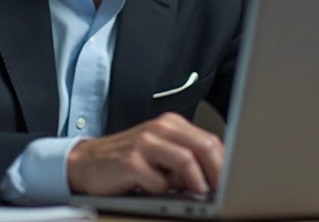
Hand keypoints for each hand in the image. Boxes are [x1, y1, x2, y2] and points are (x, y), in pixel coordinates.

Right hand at [67, 112, 223, 195]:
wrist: (87, 163)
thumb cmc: (128, 160)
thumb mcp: (160, 154)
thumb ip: (186, 160)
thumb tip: (215, 179)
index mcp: (171, 125)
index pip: (209, 140)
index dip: (225, 163)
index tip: (232, 181)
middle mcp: (159, 129)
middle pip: (204, 146)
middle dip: (218, 172)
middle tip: (220, 190)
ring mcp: (144, 144)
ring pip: (186, 161)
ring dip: (196, 182)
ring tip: (197, 193)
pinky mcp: (130, 162)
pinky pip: (159, 182)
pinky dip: (162, 190)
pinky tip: (153, 189)